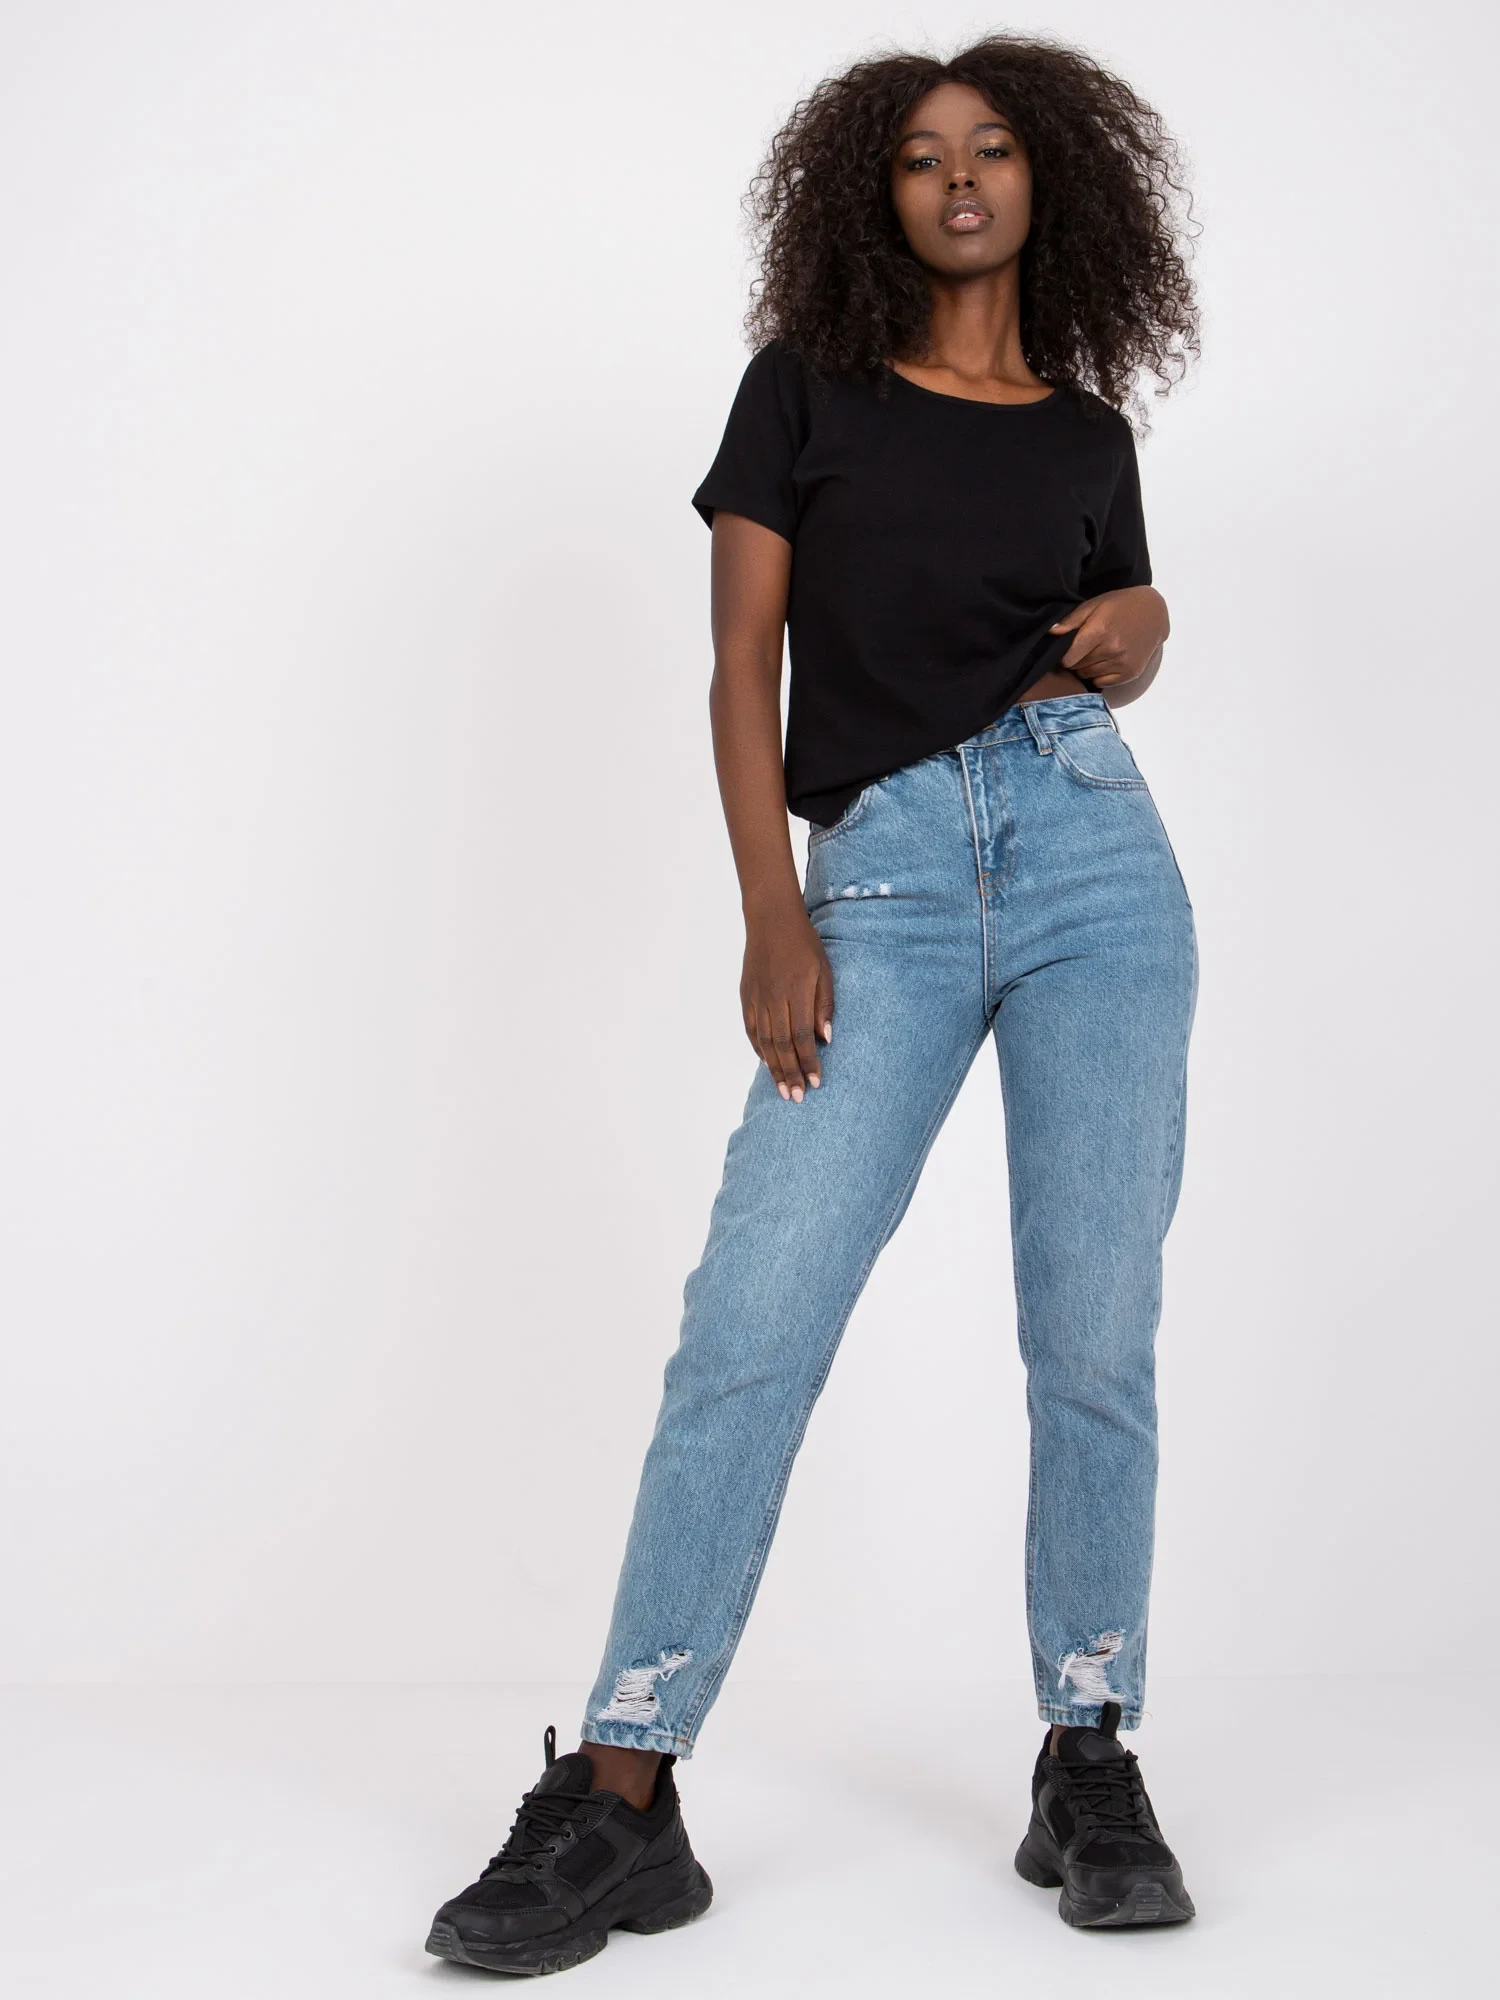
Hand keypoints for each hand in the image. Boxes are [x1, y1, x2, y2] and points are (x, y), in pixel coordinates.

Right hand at [741, 906, 833, 1102]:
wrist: (770, 919)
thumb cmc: (804, 944)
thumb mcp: (824, 970)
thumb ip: (824, 1004)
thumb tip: (825, 1038)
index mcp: (796, 992)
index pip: (802, 1036)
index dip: (809, 1062)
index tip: (816, 1083)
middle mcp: (774, 998)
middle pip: (782, 1045)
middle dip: (790, 1074)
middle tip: (796, 1098)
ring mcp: (757, 998)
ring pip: (764, 1041)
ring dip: (774, 1068)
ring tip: (781, 1089)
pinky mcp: (746, 995)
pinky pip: (751, 1029)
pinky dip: (758, 1048)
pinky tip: (766, 1063)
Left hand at [1049, 586, 1168, 688]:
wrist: (1153, 612)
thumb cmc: (1119, 605)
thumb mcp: (1094, 605)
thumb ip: (1071, 620)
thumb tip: (1050, 633)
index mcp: (1100, 630)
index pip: (1068, 657)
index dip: (1063, 655)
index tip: (1066, 649)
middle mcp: (1112, 649)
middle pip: (1077, 667)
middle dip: (1075, 660)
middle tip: (1082, 649)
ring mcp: (1123, 662)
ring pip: (1088, 675)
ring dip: (1086, 667)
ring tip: (1094, 653)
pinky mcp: (1131, 672)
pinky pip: (1102, 682)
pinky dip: (1098, 674)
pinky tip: (1104, 661)